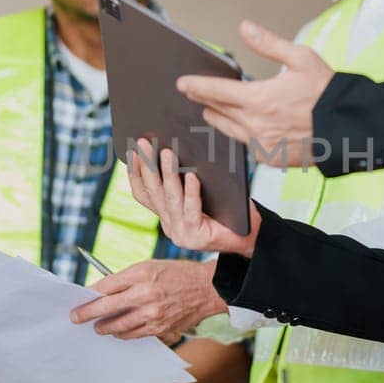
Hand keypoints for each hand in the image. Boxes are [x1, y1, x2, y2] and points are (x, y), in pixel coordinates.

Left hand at [69, 259, 227, 341]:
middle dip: (87, 315)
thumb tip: (101, 292)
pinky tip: (118, 331)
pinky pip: (134, 335)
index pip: (106, 286)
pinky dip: (123, 333)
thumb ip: (126, 279)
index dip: (89, 296)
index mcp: (141, 274)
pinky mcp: (160, 328)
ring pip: (118, 326)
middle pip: (107, 308)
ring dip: (105, 327)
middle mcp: (146, 294)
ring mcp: (153, 314)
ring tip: (98, 327)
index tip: (78, 302)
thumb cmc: (177, 274)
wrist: (207, 289)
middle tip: (76, 318)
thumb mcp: (149, 267)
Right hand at [126, 140, 259, 257]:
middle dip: (146, 166)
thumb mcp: (202, 191)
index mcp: (167, 215)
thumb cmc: (228, 209)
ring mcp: (182, 234)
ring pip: (170, 200)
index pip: (143, 194)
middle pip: (153, 194)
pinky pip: (192, 211)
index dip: (135, 172)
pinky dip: (191, 193)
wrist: (251, 236)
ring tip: (166, 153)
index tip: (132, 151)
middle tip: (144, 144)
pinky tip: (193, 176)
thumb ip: (185, 180)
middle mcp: (170, 226)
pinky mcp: (197, 239)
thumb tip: (173, 148)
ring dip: (167, 175)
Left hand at [177, 21, 331, 167]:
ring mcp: (262, 144)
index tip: (183, 84)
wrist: (348, 127)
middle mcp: (256, 125)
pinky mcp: (270, 158)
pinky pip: (248, 145)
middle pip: (219, 111)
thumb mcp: (301, 58)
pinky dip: (243, 134)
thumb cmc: (327, 91)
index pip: (217, 92)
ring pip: (229, 130)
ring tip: (211, 110)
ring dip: (219, 118)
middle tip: (194, 93)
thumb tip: (245, 28)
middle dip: (205, 100)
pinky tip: (243, 126)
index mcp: (260, 99)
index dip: (197, 87)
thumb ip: (269, 44)